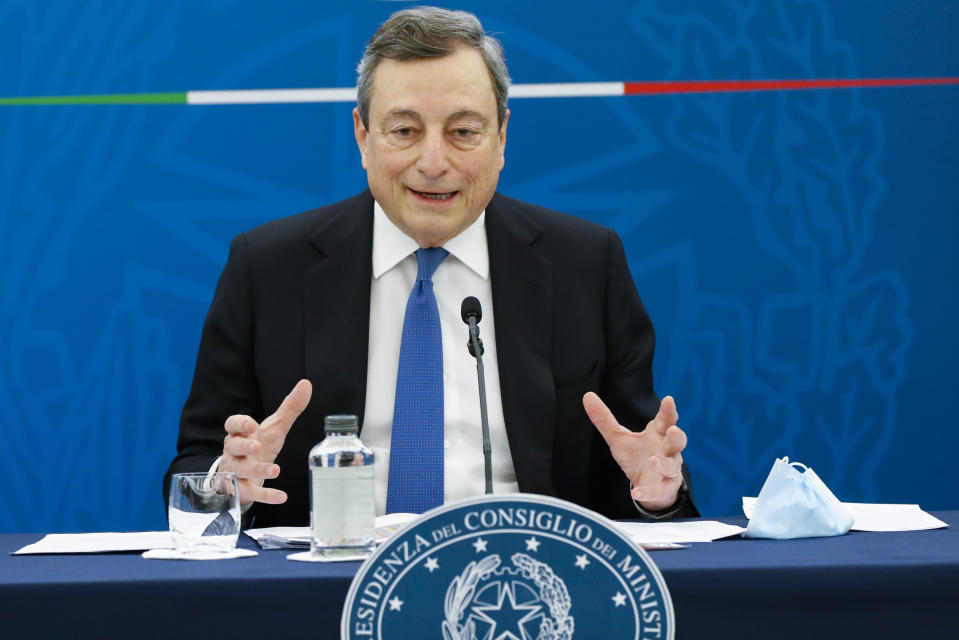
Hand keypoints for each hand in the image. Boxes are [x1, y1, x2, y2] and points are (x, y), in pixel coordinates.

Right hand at [220, 379, 311, 504]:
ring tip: (276, 470)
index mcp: (240, 434)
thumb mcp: (274, 427)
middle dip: (244, 446)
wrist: (243, 475)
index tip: (252, 425)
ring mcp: (235, 471)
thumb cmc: (259, 446)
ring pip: (239, 470)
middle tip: (257, 447)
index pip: (232, 425)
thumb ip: (289, 408)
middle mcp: (234, 452)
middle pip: (232, 447)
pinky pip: (250, 493)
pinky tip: (282, 496)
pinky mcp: (241, 489)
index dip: (240, 424)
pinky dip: (266, 495)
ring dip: (256, 470)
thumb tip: (306, 384)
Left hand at [583, 392, 687, 511]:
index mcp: (658, 434)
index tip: (668, 400)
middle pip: (678, 441)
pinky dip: (648, 492)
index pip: (666, 419)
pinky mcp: (665, 488)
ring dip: (664, 464)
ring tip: (653, 461)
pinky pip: (660, 491)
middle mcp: (667, 450)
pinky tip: (636, 493)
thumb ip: (604, 419)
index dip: (668, 410)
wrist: (647, 484)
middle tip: (672, 430)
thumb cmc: (637, 455)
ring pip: (672, 466)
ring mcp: (669, 470)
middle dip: (677, 436)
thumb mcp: (618, 438)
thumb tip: (587, 395)